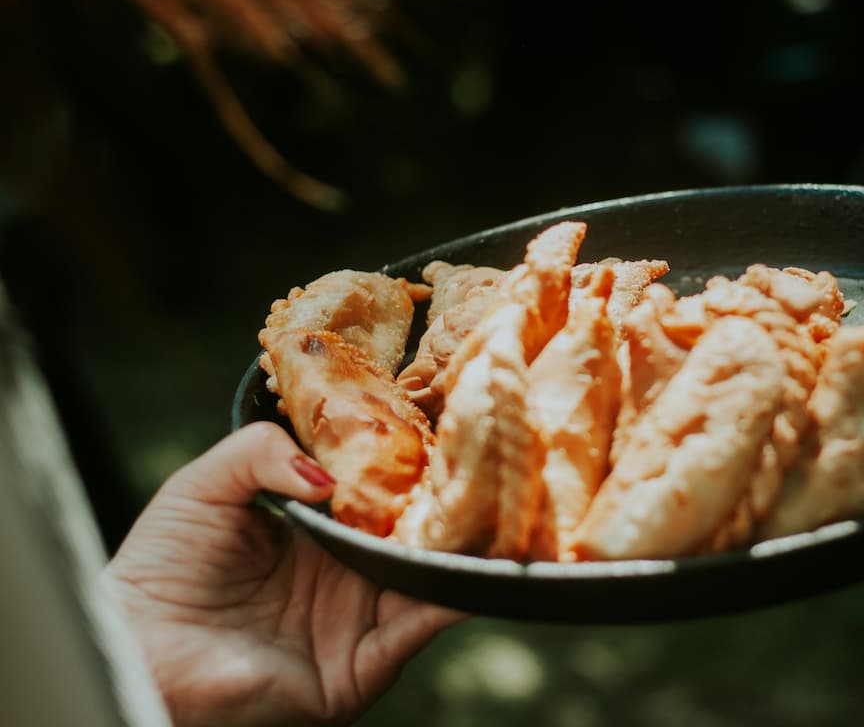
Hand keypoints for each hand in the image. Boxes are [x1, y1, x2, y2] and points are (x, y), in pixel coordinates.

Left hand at [103, 422, 463, 726]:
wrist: (134, 647)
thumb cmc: (159, 568)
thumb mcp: (206, 484)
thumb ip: (261, 450)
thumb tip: (329, 473)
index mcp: (317, 540)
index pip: (379, 500)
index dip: (406, 470)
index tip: (438, 434)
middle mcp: (345, 582)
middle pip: (412, 539)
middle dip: (445, 507)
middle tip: (479, 467)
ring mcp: (355, 626)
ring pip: (425, 581)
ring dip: (456, 548)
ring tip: (487, 510)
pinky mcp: (356, 669)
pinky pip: (414, 629)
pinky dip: (446, 597)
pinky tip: (463, 564)